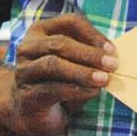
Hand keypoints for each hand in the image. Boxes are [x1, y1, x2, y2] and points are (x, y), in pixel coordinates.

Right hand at [6, 14, 115, 135]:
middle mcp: (28, 48)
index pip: (69, 22)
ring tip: (104, 79)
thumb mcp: (74, 63)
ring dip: (83, 72)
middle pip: (59, 43)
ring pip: (54, 65)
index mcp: (41, 31)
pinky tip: (93, 92)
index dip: (92, 34)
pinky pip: (53, 89)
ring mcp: (24, 71)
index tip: (112, 50)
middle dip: (89, 54)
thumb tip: (112, 57)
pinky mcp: (27, 95)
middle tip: (112, 65)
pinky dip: (77, 90)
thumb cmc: (58, 81)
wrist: (33, 112)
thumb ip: (88, 56)